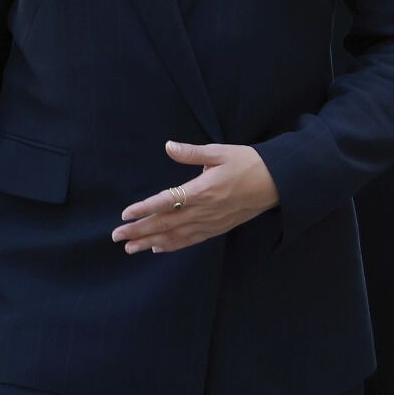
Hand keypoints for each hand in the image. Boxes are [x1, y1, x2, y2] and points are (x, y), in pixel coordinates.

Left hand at [113, 142, 280, 253]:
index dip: (144, 209)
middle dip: (139, 231)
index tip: (125, 215)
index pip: (166, 202)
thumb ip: (192, 153)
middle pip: (165, 224)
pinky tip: (157, 248)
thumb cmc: (249, 163)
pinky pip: (191, 240)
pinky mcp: (218, 228)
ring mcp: (211, 223)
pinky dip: (173, 246)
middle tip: (116, 237)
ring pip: (175, 236)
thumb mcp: (221, 152)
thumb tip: (168, 146)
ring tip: (130, 248)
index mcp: (202, 190)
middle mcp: (204, 210)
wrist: (277, 182)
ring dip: (150, 242)